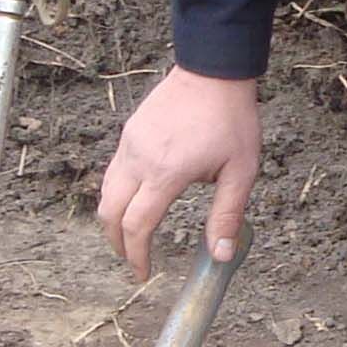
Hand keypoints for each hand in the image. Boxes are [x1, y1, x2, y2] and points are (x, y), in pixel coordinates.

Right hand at [96, 67, 259, 282]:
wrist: (213, 71)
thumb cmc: (232, 120)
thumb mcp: (240, 171)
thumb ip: (226, 216)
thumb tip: (220, 256)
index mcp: (166, 173)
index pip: (137, 226)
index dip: (137, 256)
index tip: (144, 275)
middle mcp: (139, 159)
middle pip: (110, 213)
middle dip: (118, 243)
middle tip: (133, 261)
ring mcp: (129, 144)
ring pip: (106, 192)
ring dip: (113, 220)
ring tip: (131, 237)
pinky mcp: (129, 133)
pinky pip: (113, 172)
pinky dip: (116, 195)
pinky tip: (135, 202)